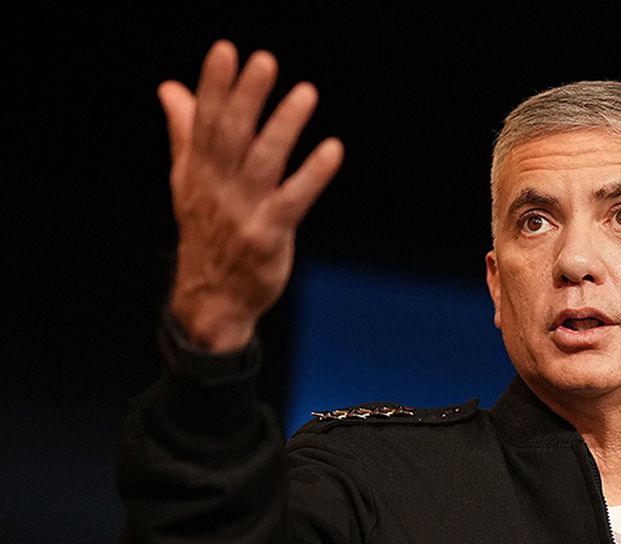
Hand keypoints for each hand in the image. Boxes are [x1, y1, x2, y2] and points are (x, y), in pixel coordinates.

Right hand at [161, 41, 344, 352]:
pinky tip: (332, 149)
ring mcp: (243, 212)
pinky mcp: (268, 236)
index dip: (214, 85)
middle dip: (248, 96)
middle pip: (233, 134)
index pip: (205, 120)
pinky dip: (313, 174)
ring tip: (306, 93)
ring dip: (285, 125)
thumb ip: (185, 132)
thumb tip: (170, 87)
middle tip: (264, 61)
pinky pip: (294, 200)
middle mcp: (217, 188)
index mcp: (197, 171)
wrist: (210, 299)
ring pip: (265, 161)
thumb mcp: (188, 181)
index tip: (226, 50)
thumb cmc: (207, 232)